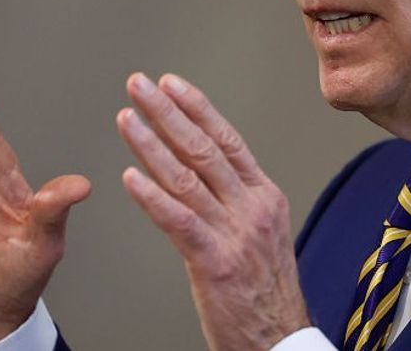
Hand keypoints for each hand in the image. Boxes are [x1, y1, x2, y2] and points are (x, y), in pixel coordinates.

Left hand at [118, 72, 310, 350]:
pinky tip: (131, 177)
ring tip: (128, 119)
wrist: (282, 340)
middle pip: (204, 148)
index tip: (172, 84)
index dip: (197, 108)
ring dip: (151, 143)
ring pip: (186, 177)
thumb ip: (237, 201)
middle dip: (168, 112)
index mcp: (265, 196)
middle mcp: (252, 208)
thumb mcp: (262, 234)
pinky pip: (179, 221)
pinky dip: (152, 196)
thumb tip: (207, 173)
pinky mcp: (216, 262)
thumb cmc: (267, 293)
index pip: (228, 140)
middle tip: (140, 86)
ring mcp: (235, 233)